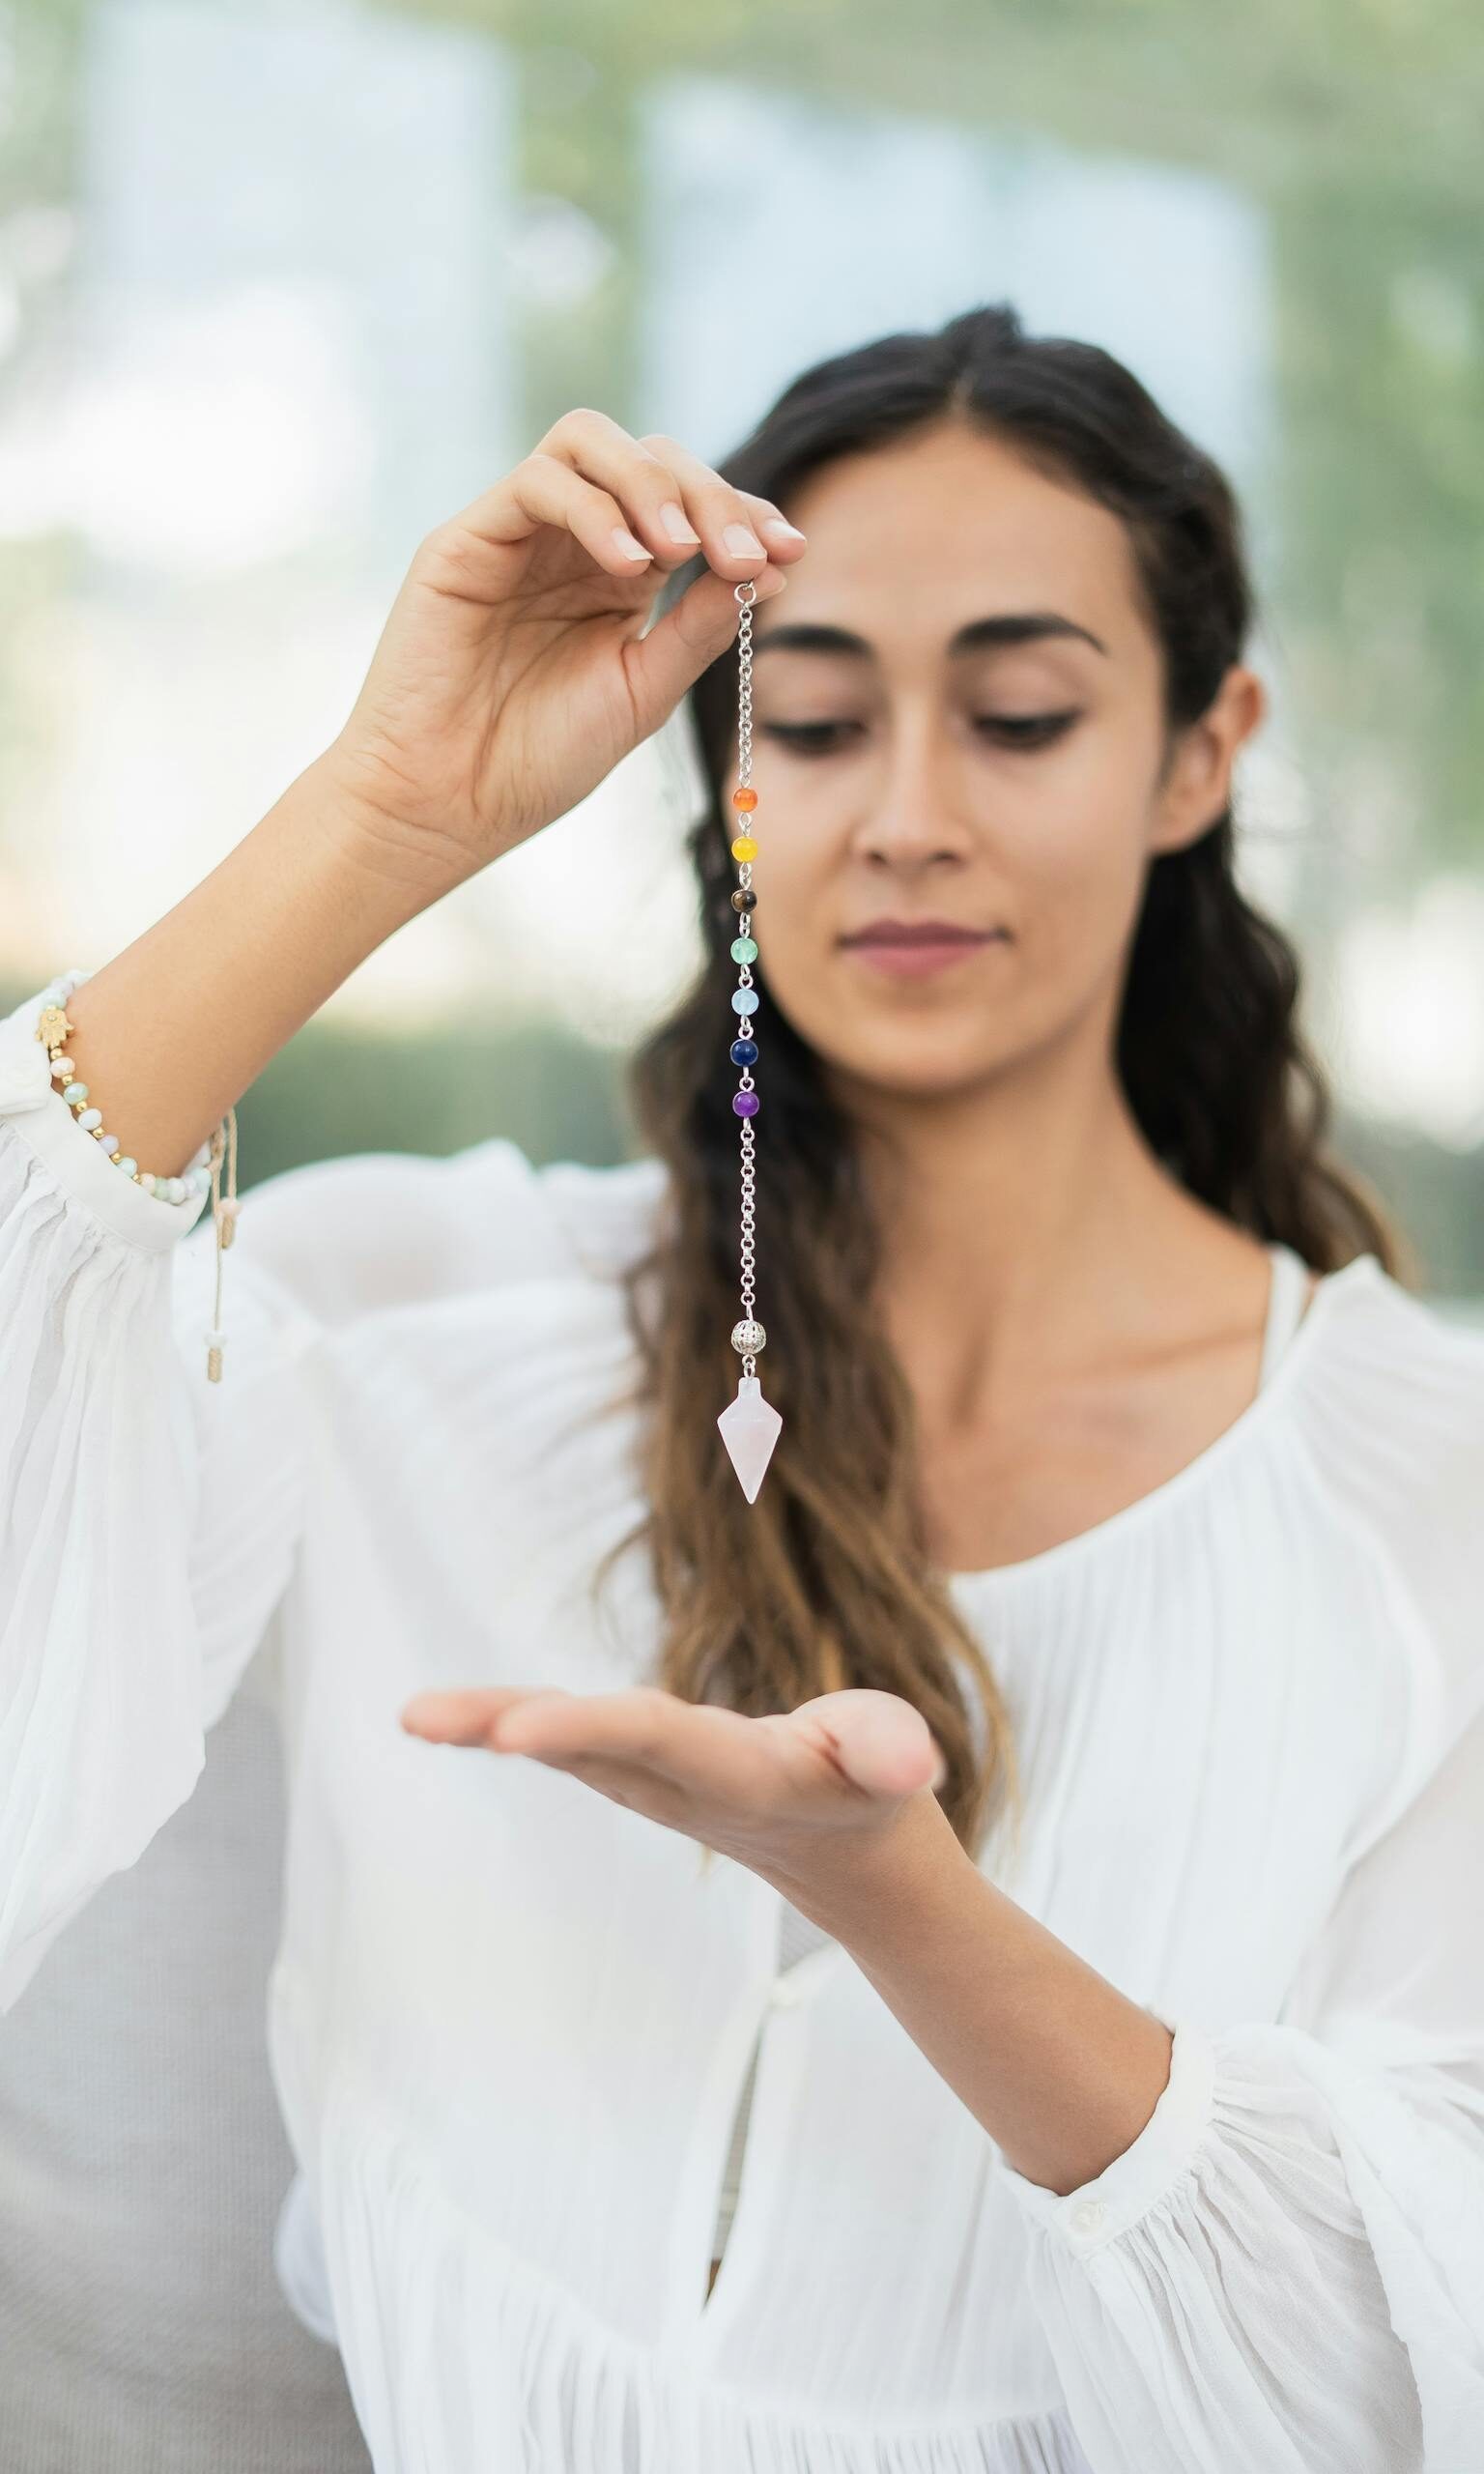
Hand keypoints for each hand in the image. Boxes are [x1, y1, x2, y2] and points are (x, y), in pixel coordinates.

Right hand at [322, 407, 806, 890]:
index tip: (788, 549)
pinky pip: (535, 483)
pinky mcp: (466, 540)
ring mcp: (518, 533)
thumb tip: (775, 568)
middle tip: (743, 551)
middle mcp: (570, 541)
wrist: (447, 806)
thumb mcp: (643, 690)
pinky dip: (592, 508)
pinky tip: (628, 565)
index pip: (688, 504)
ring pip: (588, 441)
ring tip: (682, 549)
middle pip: (649, 457)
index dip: (743, 511)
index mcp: (617, 576)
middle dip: (709, 493)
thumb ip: (698, 626)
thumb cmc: (538, 759)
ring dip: (650, 483)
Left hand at [398, 1682, 947, 1891]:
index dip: (586, 1727)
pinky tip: (441, 1719)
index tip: (515, 1732)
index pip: (654, 1740)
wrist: (849, 1859)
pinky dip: (501, 1723)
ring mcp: (650, 1782)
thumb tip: (910, 1764)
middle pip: (586, 1745)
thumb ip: (892, 1755)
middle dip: (511, 1727)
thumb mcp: (896, 1762)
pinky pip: (561, 1738)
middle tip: (424, 1718)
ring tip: (414, 1715)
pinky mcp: (636, 1768)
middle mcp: (678, 1784)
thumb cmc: (869, 1789)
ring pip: (564, 1745)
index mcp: (740, 1776)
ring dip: (488, 1725)